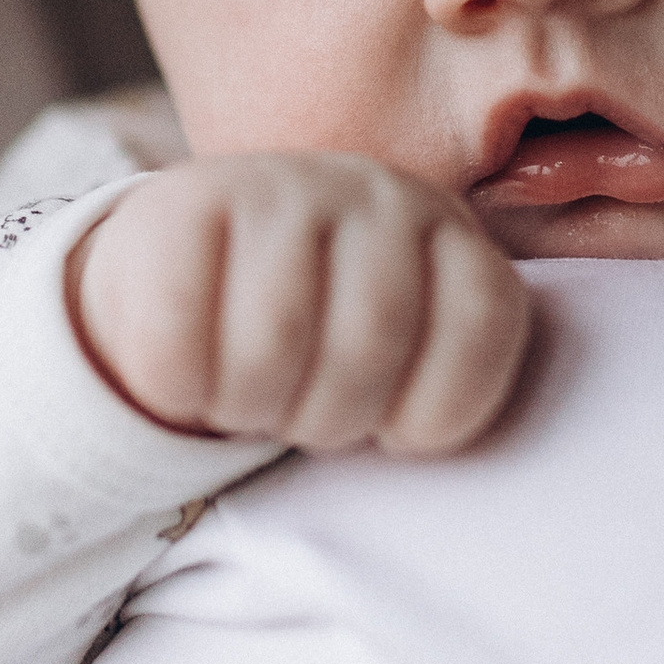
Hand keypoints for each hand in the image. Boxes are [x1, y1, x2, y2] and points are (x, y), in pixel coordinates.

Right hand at [69, 153, 530, 454]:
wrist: (189, 269)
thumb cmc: (320, 337)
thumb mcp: (403, 354)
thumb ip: (449, 378)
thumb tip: (461, 477)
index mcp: (446, 232)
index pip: (484, 320)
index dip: (437, 409)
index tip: (392, 427)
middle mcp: (375, 191)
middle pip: (370, 344)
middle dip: (329, 417)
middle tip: (300, 412)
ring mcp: (279, 185)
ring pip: (272, 347)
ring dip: (247, 406)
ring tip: (244, 391)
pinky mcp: (181, 201)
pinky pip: (180, 343)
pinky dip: (179, 388)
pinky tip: (186, 368)